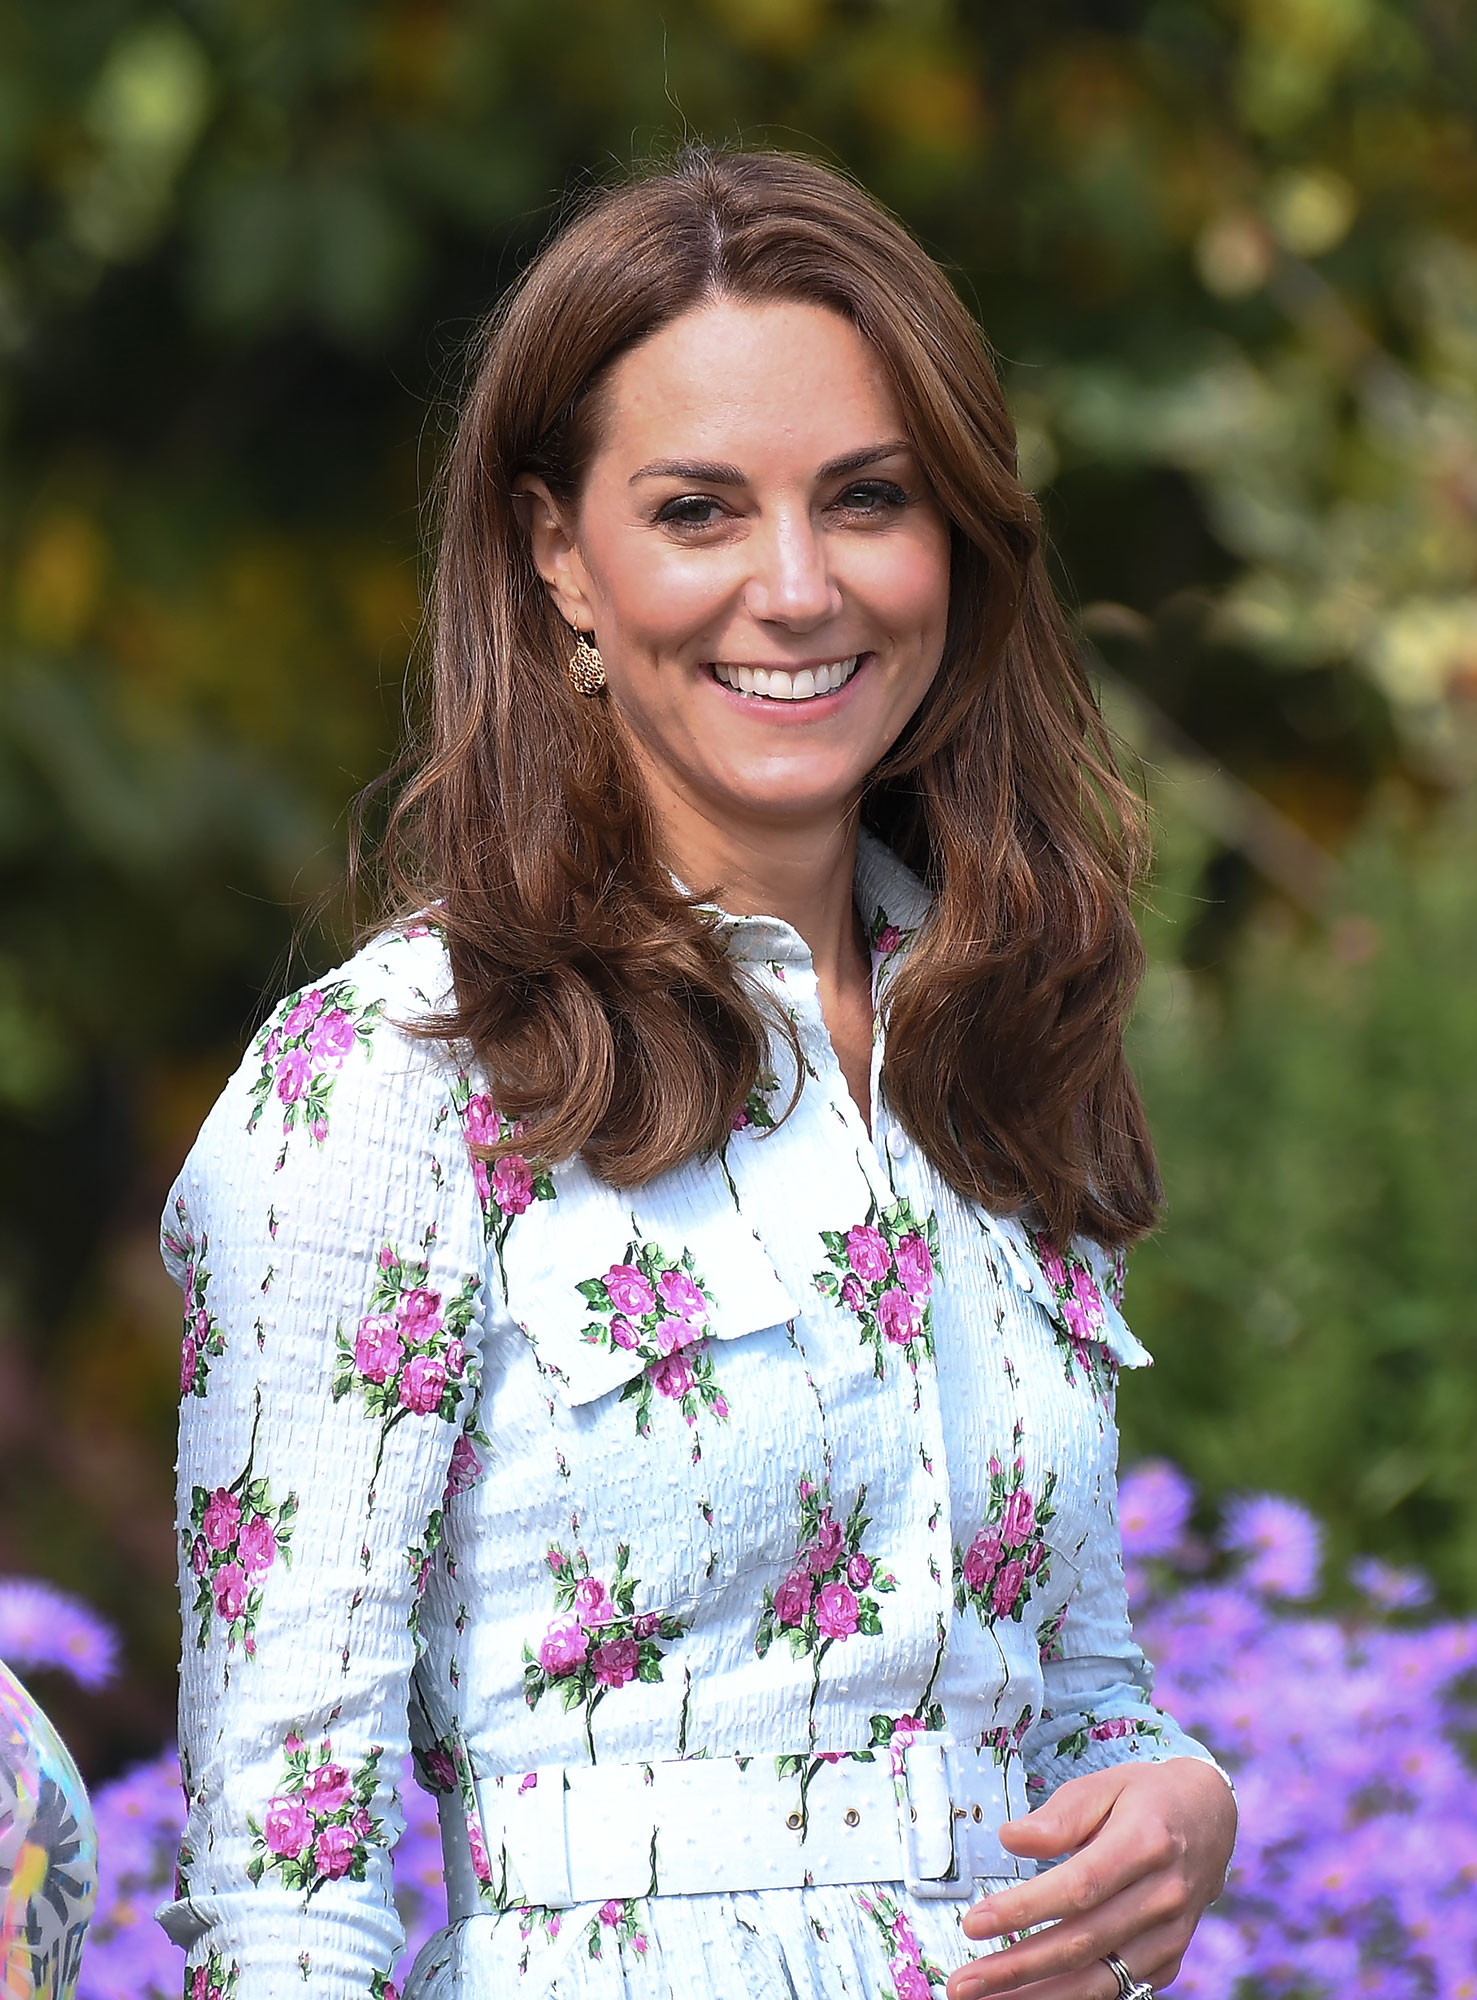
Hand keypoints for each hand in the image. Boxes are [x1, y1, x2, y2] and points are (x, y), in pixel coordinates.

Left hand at [944, 1757, 1236, 1999]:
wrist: (1210, 1820)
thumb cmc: (1145, 1797)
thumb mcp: (1104, 1784)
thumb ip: (1060, 1815)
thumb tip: (1010, 1838)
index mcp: (1146, 1843)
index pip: (1078, 1888)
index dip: (1025, 1910)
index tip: (974, 1923)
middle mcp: (1163, 1897)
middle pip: (1082, 1943)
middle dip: (1017, 1969)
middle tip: (963, 1984)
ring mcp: (1170, 1936)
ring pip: (1099, 1980)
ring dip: (1039, 1998)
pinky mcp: (1168, 1961)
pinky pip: (1118, 1991)